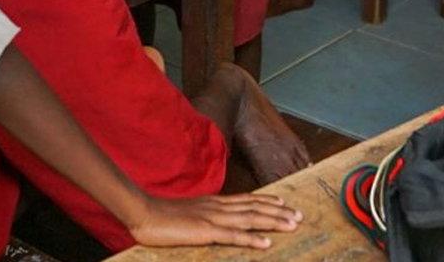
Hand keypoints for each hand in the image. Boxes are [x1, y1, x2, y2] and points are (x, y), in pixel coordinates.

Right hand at [126, 192, 301, 249]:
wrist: (144, 212)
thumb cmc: (161, 215)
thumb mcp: (187, 213)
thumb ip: (202, 215)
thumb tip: (210, 222)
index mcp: (213, 202)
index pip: (246, 199)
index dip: (266, 200)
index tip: (284, 201)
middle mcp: (218, 207)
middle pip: (255, 208)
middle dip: (279, 212)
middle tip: (299, 215)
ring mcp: (213, 218)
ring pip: (251, 219)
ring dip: (274, 222)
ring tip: (292, 225)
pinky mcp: (206, 232)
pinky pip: (234, 236)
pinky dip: (252, 239)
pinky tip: (266, 243)